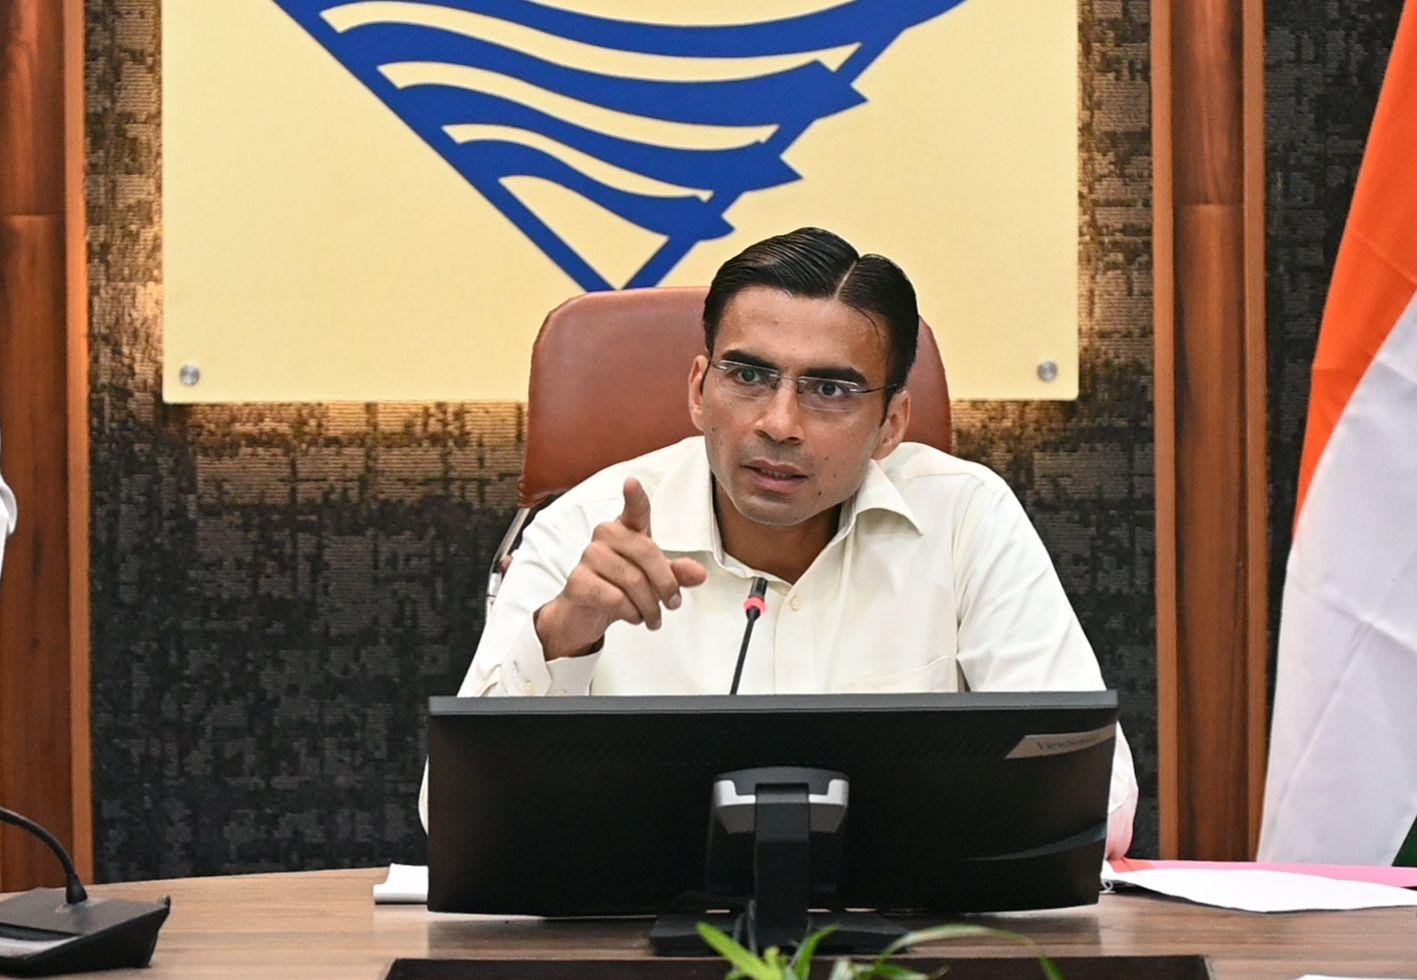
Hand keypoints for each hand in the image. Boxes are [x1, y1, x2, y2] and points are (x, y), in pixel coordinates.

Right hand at [535, 478, 707, 659]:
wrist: (584, 614)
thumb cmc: (621, 587)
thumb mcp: (654, 579)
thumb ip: (676, 573)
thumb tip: (700, 574)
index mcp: (626, 529)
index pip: (634, 509)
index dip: (634, 496)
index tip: (631, 482)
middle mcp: (605, 536)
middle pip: (646, 552)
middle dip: (666, 584)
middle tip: (673, 604)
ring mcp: (589, 557)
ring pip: (633, 580)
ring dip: (650, 606)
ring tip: (652, 617)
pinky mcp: (578, 582)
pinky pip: (616, 598)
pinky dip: (631, 613)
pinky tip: (632, 616)